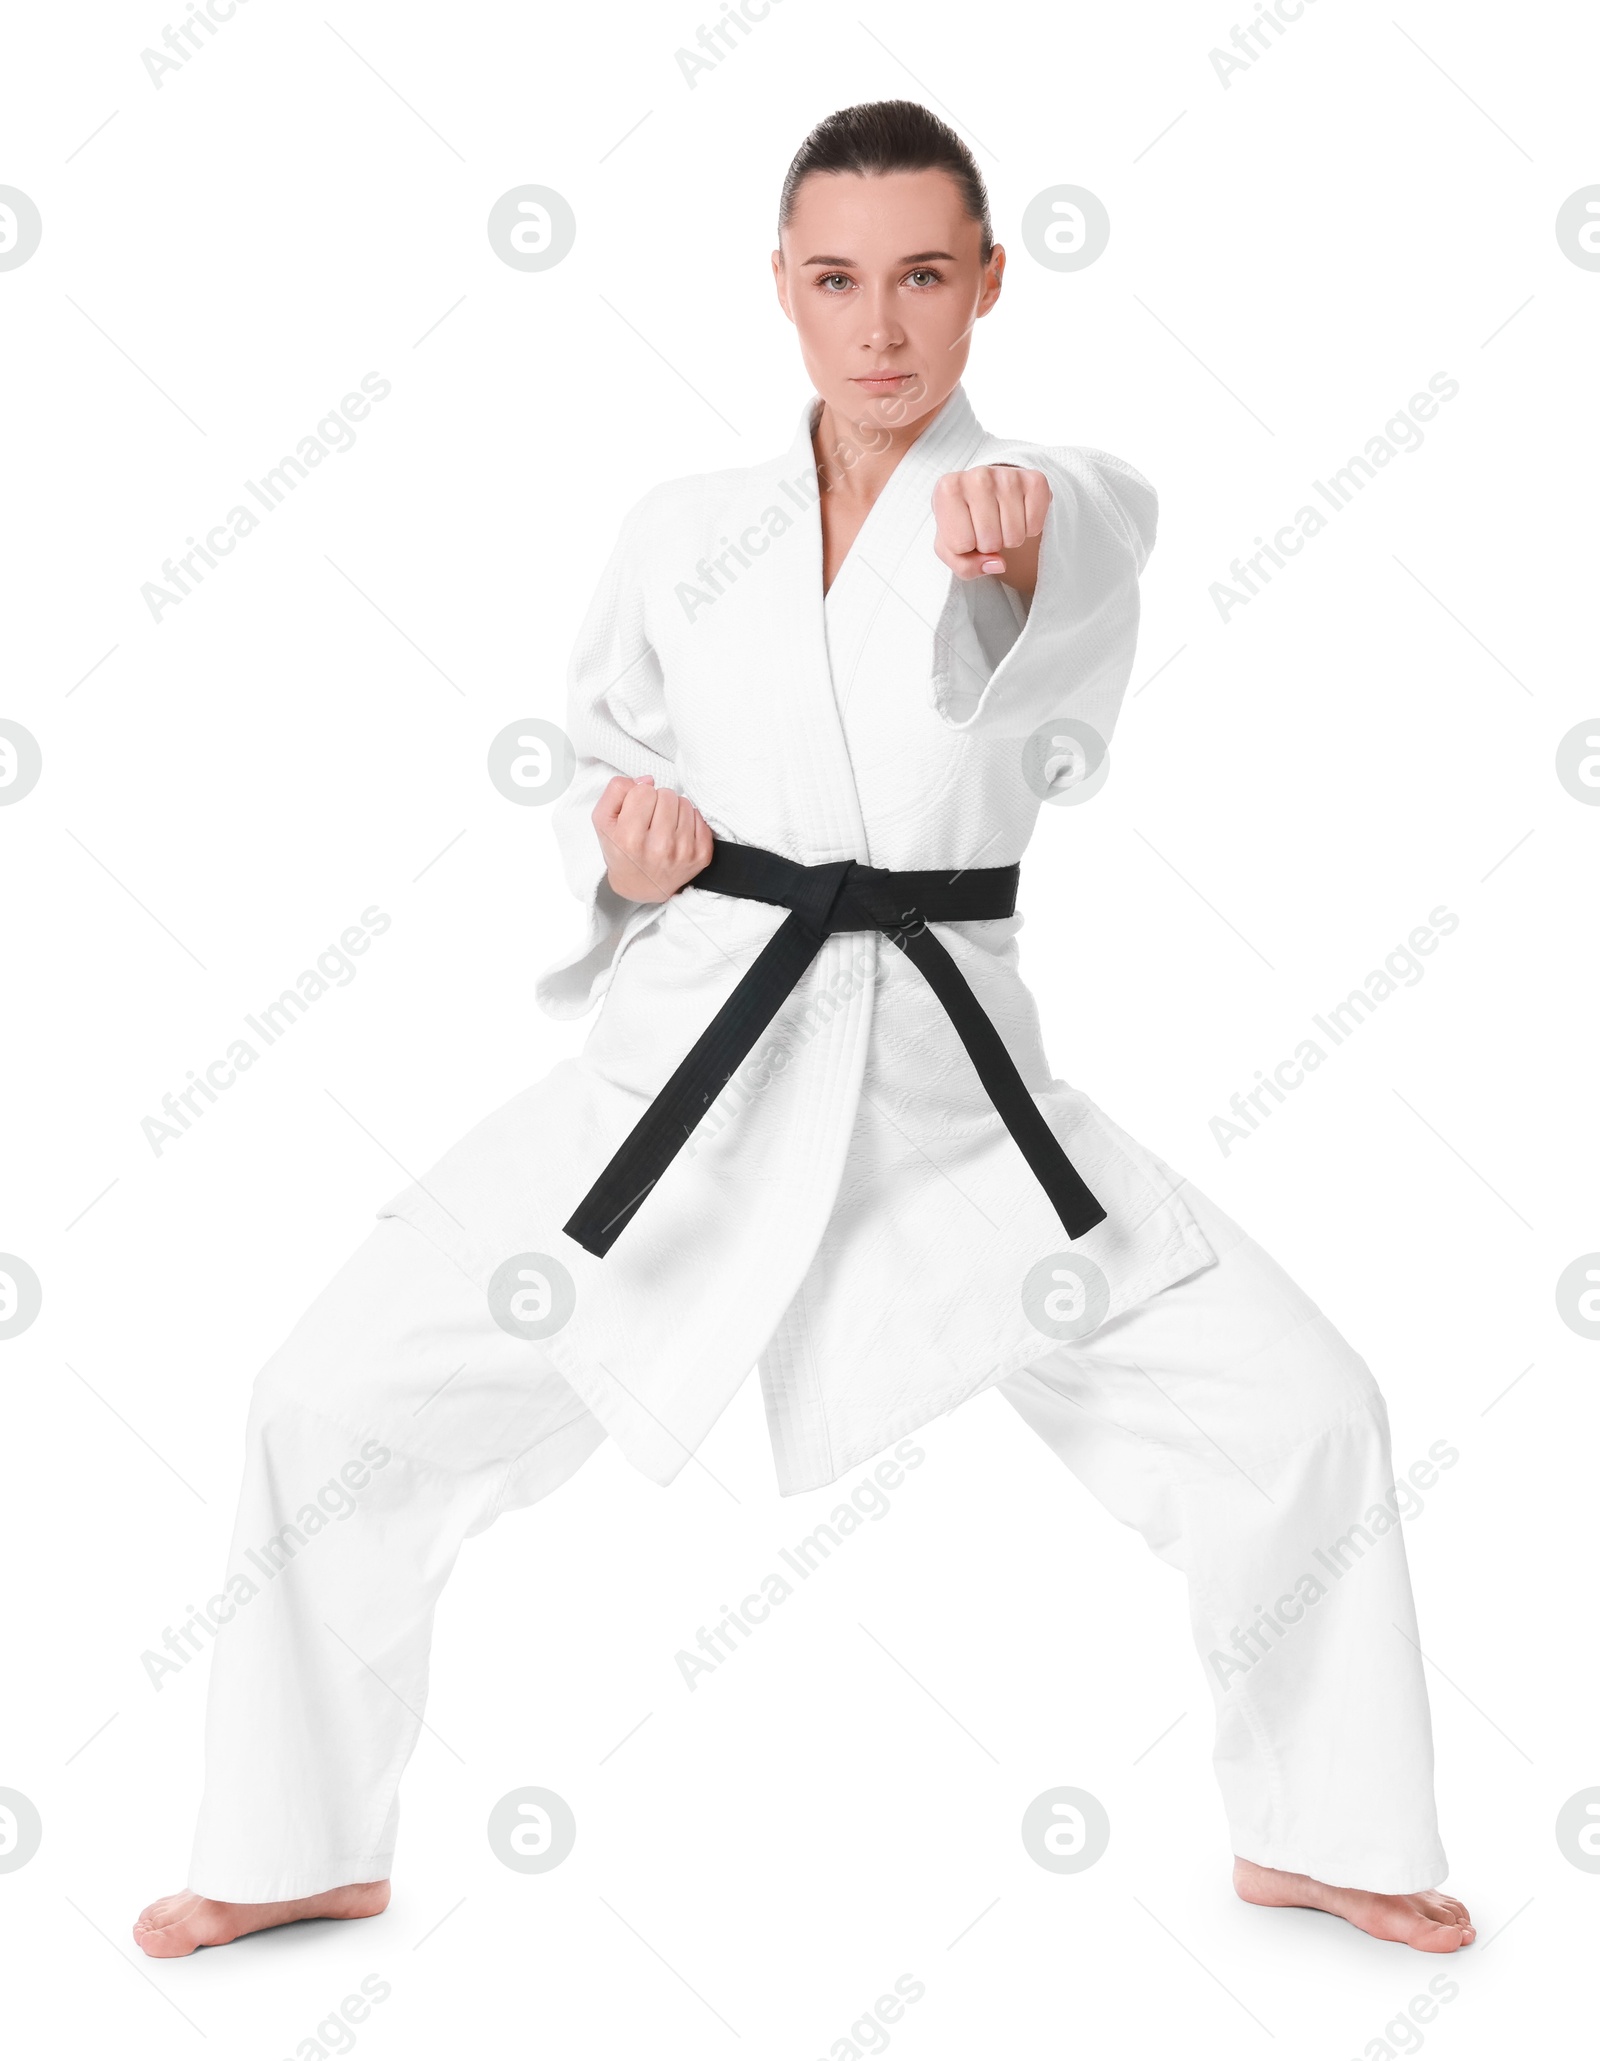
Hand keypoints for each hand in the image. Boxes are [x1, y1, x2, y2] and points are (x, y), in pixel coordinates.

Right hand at [592, 774, 712, 902]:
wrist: (639, 886)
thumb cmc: (621, 851)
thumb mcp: (603, 821)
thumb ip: (616, 791)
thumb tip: (648, 780)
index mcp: (630, 839)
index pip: (644, 791)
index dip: (639, 796)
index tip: (636, 811)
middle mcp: (659, 848)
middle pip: (667, 795)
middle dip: (657, 801)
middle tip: (650, 819)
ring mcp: (683, 853)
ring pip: (685, 803)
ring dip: (674, 809)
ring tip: (663, 825)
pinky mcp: (701, 856)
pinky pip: (701, 818)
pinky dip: (689, 821)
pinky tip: (677, 833)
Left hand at [932, 464, 1050, 598]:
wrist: (989, 494)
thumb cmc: (964, 523)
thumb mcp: (951, 549)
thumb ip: (965, 566)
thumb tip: (999, 564)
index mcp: (947, 489)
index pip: (960, 545)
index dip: (965, 549)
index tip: (965, 530)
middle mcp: (977, 475)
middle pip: (989, 542)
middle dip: (989, 545)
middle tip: (986, 527)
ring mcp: (1008, 475)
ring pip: (1014, 537)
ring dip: (1009, 539)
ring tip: (1001, 521)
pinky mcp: (1035, 479)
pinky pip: (1035, 527)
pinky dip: (1029, 530)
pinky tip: (1019, 514)